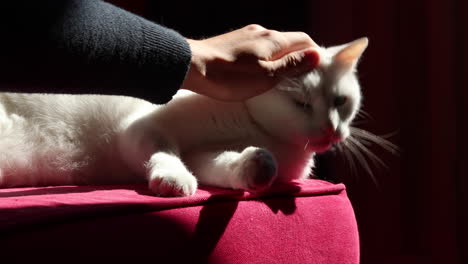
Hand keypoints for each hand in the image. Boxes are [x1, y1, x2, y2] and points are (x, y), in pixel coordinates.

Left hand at [181, 24, 318, 100]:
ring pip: (274, 44)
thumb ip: (291, 65)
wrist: (192, 66)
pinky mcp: (235, 40)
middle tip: (303, 76)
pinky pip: (259, 46)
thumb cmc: (229, 77)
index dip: (315, 54)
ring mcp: (247, 34)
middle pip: (290, 41)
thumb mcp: (265, 76)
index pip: (305, 41)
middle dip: (300, 56)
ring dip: (283, 56)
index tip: (319, 71)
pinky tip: (261, 69)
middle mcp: (262, 32)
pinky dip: (268, 56)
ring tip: (283, 76)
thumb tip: (316, 55)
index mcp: (274, 40)